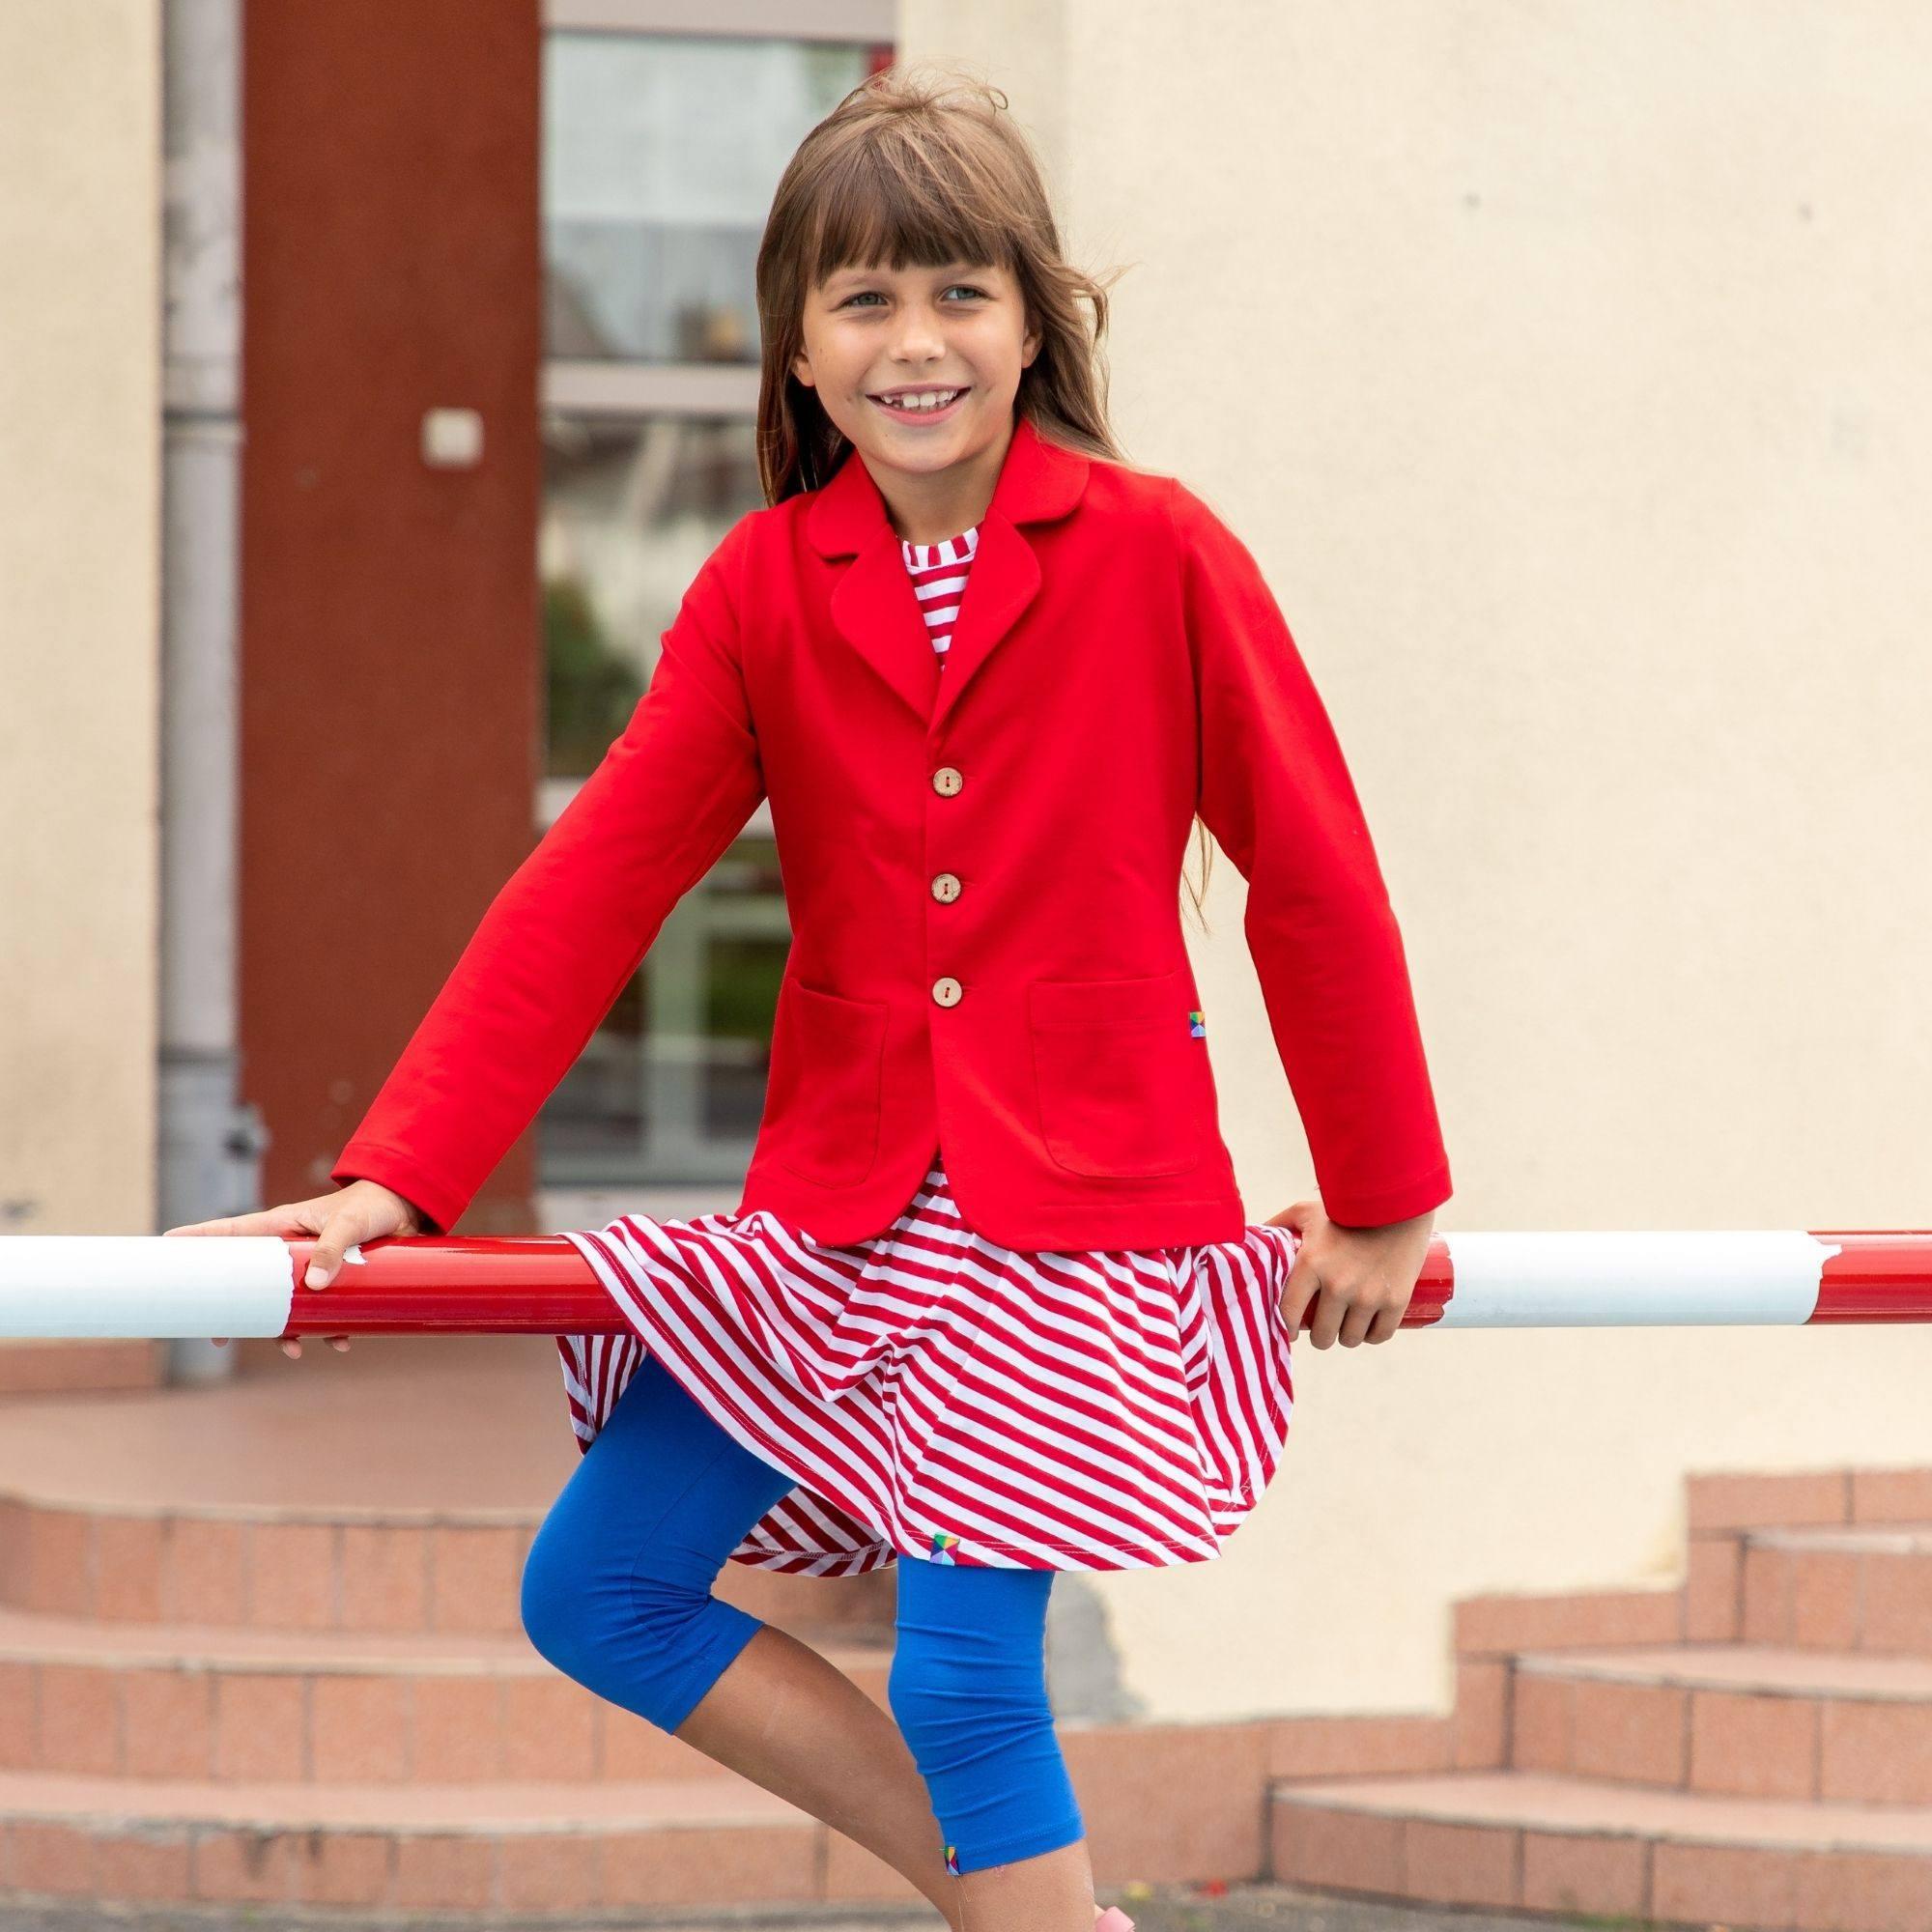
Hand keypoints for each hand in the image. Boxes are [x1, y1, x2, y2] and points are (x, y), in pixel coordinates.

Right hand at [162, 1179, 427, 1359]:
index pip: (232, 1231)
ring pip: (285, 1304)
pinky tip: (341, 1342)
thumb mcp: (350, 1224)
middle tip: (217, 1337)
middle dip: (235, 1312)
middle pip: (249, 1282)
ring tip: (295, 1350)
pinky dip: (330, 1330)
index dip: (198, 1239)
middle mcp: (290, 1249)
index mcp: (282, 1226)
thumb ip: (332, 1249)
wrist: (409, 1207)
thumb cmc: (372, 1206)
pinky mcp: (335, 1279)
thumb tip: (312, 1287)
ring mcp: (310, 1266)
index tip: (164, 1242)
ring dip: (287, 1331)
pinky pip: (323, 1311)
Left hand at [1267, 1196, 1434, 1347]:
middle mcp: (1338, 1284)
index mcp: (1311, 1264)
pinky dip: (1372, 1335)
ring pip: (1350, 1339)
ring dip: (1346, 1335)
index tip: (1290, 1331)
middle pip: (1322, 1336)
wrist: (1399, 1203)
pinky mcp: (1395, 1301)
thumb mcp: (1308, 1212)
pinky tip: (1368, 1326)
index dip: (1286, 1329)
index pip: (1289, 1314)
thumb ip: (1279, 1225)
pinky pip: (1379, 1337)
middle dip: (1321, 1334)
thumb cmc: (1348, 1209)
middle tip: (1323, 1324)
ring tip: (1346, 1322)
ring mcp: (1368, 1295)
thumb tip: (1252, 1240)